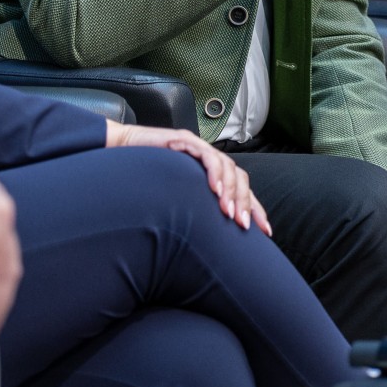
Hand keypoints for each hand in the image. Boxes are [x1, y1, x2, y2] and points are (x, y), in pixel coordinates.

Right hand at [106, 122, 266, 233]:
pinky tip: (215, 190)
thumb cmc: (145, 183)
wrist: (120, 155)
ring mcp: (199, 149)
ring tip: (229, 213)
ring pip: (228, 167)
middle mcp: (209, 160)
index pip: (241, 190)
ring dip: (230, 191)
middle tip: (244, 225)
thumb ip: (194, 213)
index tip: (266, 232)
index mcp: (211, 174)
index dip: (255, 209)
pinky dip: (214, 172)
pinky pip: (206, 155)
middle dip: (245, 203)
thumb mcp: (176, 202)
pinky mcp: (185, 141)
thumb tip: (210, 245)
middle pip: (240, 179)